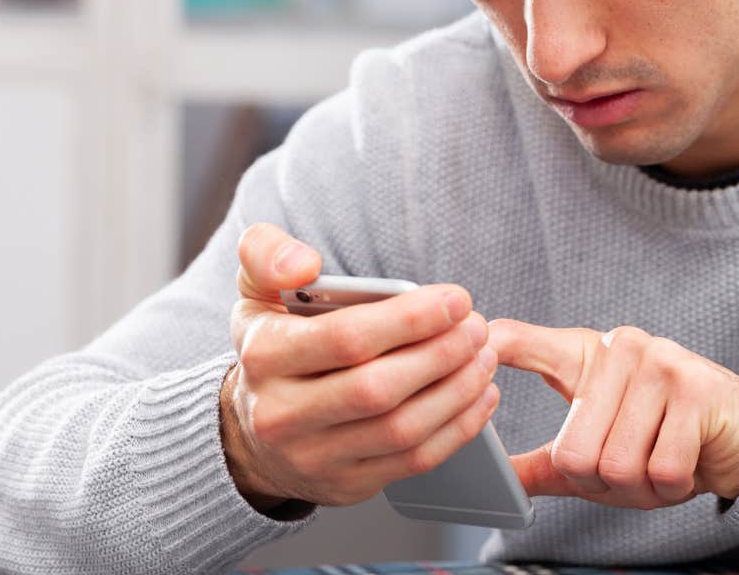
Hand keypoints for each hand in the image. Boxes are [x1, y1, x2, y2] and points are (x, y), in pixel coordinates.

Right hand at [220, 223, 501, 508]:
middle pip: (378, 388)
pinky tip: (480, 395)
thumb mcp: (255, 293)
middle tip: (477, 327)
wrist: (255, 433)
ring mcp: (314, 456)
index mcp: (264, 356)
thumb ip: (265, 254)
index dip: (410, 319)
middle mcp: (282, 414)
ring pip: (401, 429)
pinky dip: (457, 428)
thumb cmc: (274, 348)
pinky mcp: (347, 484)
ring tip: (484, 356)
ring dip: (457, 390)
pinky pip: (413, 461)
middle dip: (441, 354)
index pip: (346, 339)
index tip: (455, 300)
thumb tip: (303, 263)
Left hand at [487, 319, 738, 507]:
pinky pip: (661, 470)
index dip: (496, 346)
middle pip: (574, 452)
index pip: (527, 342)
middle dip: (605, 484)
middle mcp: (621, 348)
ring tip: (661, 462)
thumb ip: (552, 464)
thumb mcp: (602, 451)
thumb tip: (502, 481)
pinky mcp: (696, 390)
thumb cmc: (667, 441)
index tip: (471, 339)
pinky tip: (687, 463)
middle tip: (636, 468)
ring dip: (642, 487)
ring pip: (616, 465)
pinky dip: (673, 486)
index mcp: (588, 356)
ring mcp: (659, 364)